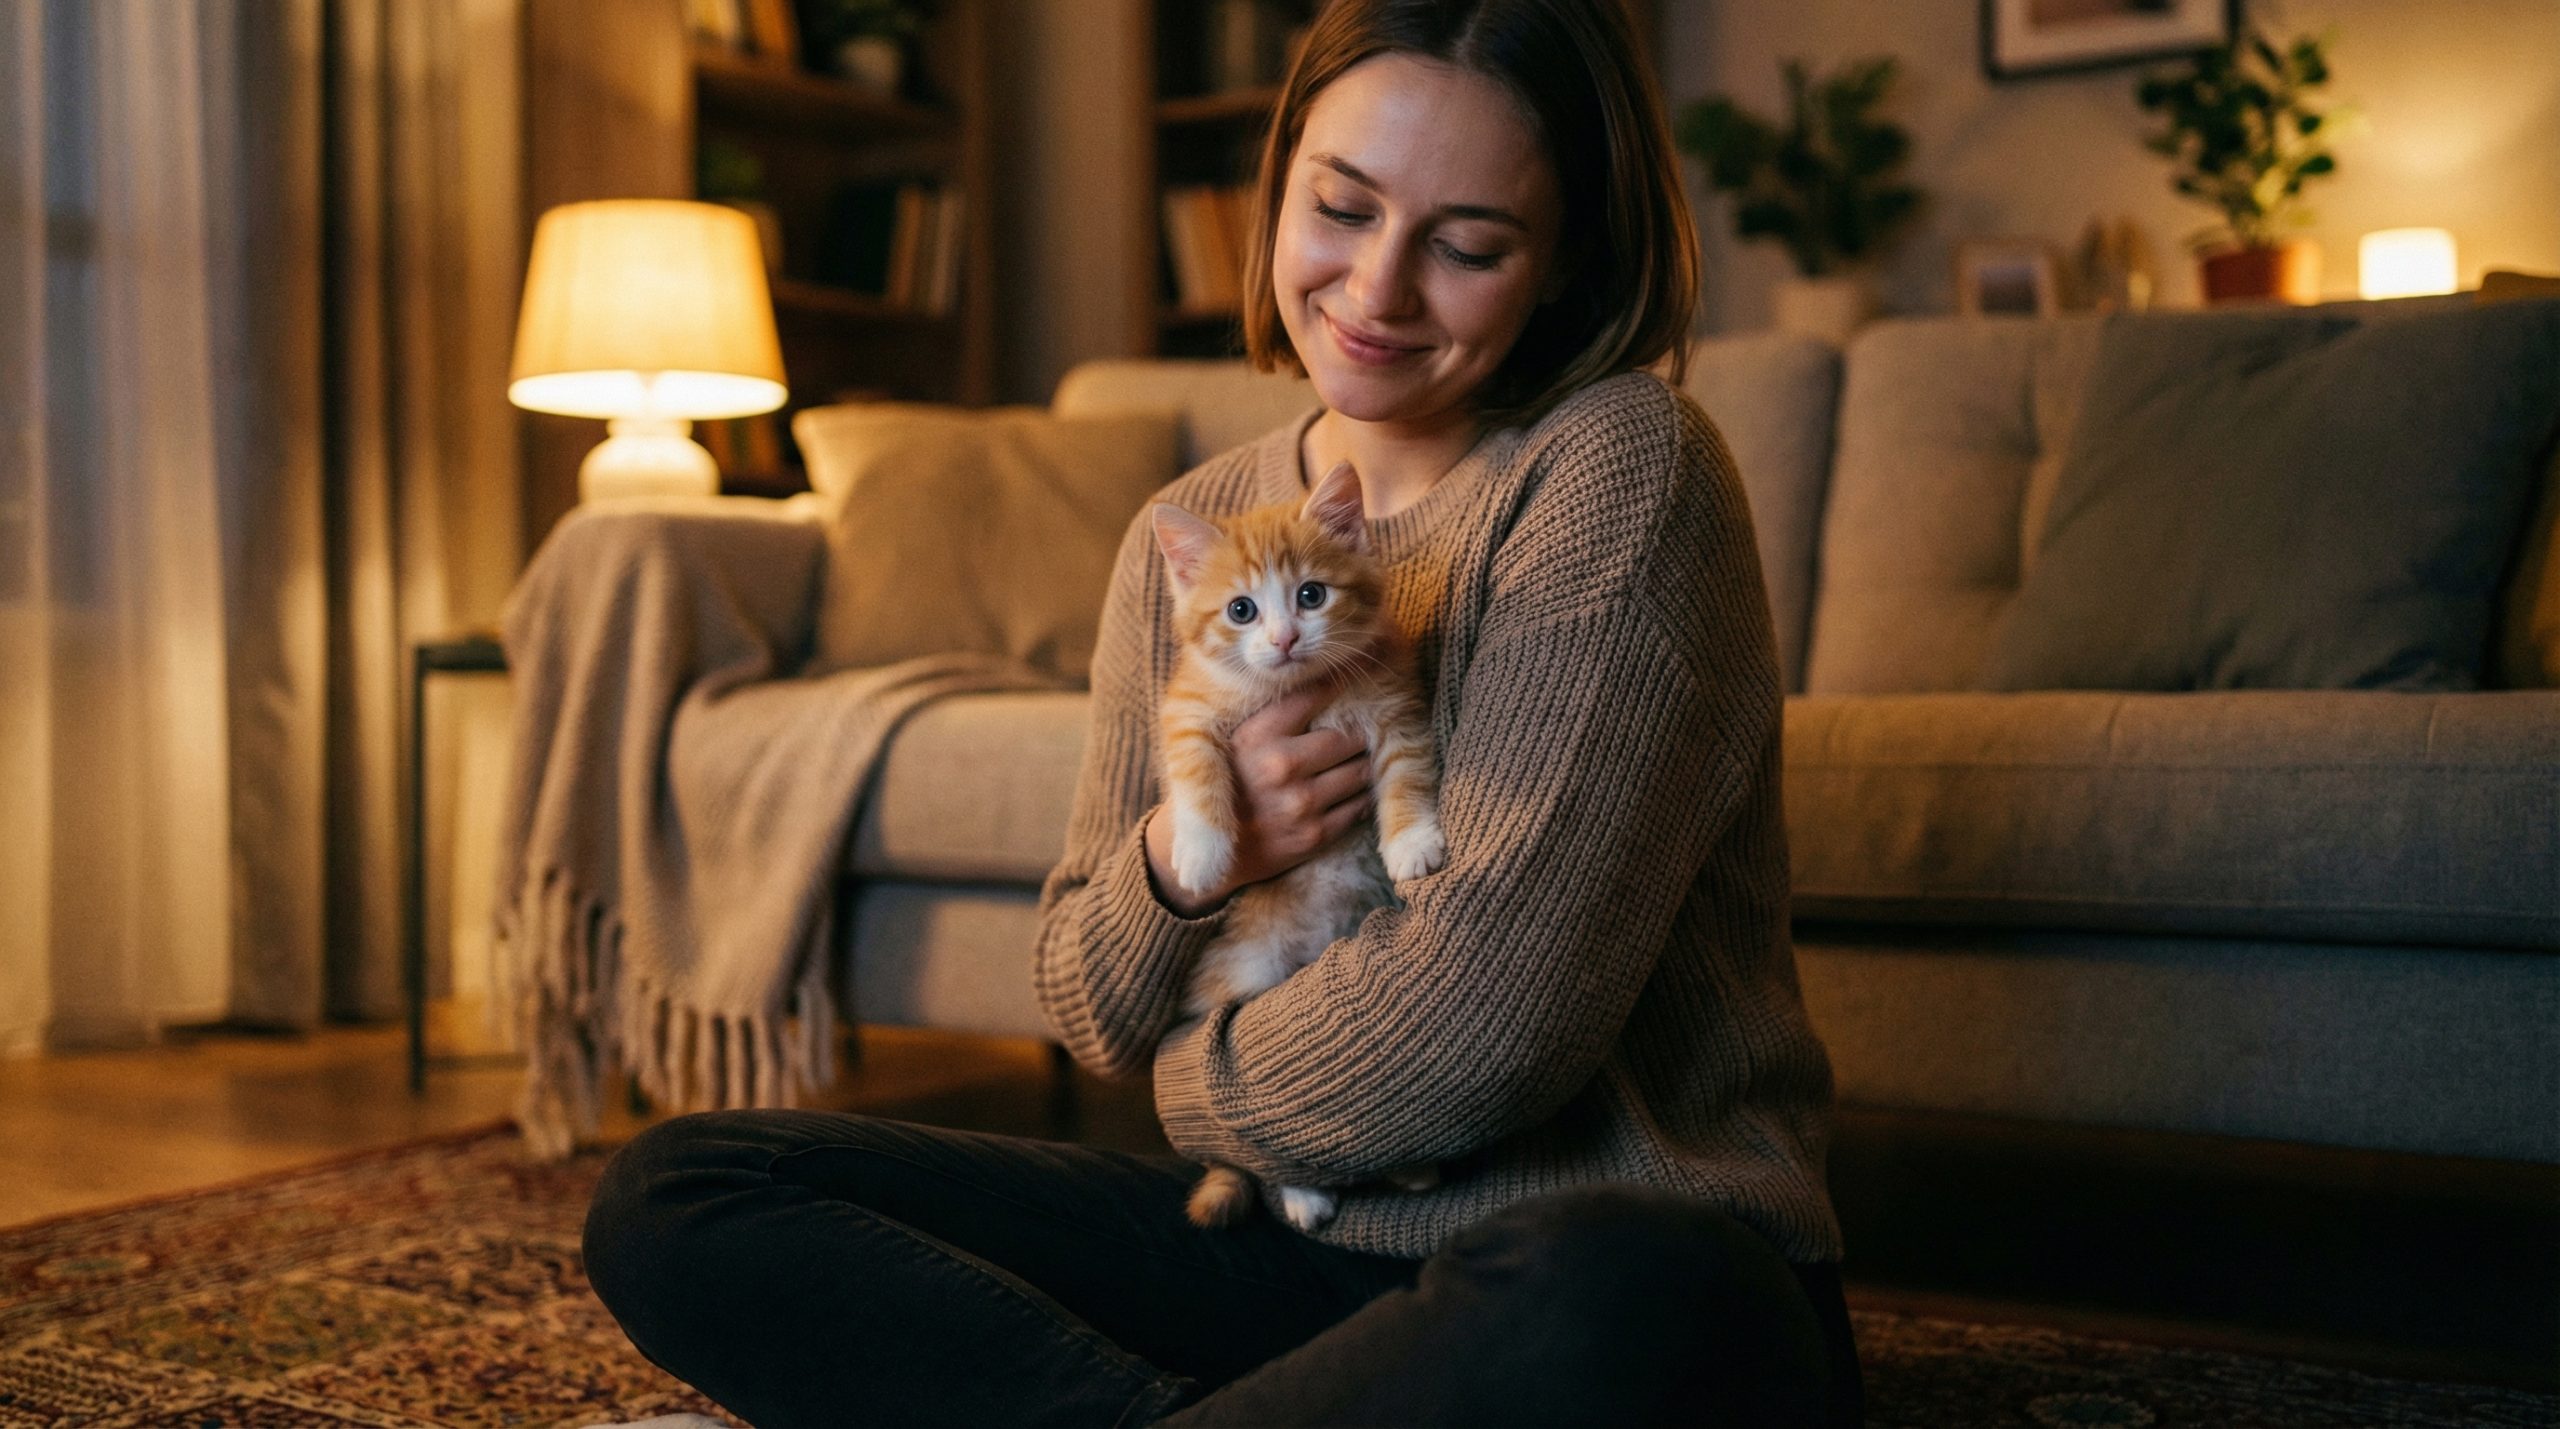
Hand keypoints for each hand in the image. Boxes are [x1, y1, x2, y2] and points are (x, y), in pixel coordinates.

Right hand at [1145, 683, 1371, 915]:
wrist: (1213, 853)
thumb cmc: (1230, 785)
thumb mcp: (1238, 741)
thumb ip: (1275, 713)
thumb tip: (1322, 676)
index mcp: (1258, 736)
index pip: (1314, 694)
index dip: (1340, 681)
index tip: (1356, 672)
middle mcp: (1280, 767)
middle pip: (1348, 735)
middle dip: (1359, 731)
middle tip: (1364, 728)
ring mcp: (1300, 803)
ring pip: (1360, 770)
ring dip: (1364, 764)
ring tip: (1359, 759)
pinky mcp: (1313, 835)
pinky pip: (1358, 806)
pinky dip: (1360, 796)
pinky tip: (1350, 790)